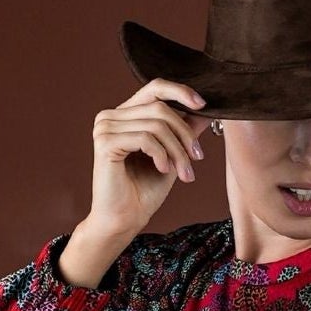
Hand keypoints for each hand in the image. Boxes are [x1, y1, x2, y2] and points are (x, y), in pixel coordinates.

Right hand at [87, 78, 213, 241]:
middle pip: (160, 108)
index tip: (203, 105)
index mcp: (124, 115)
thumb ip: (183, 131)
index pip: (154, 88)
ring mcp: (105, 127)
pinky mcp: (105, 142)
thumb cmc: (144, 192)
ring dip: (177, 151)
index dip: (180, 92)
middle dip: (184, 134)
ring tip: (185, 173)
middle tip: (197, 158)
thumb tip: (205, 110)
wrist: (124, 221)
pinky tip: (164, 170)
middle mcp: (111, 116)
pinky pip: (145, 138)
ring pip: (156, 125)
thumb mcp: (172, 156)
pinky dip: (162, 155)